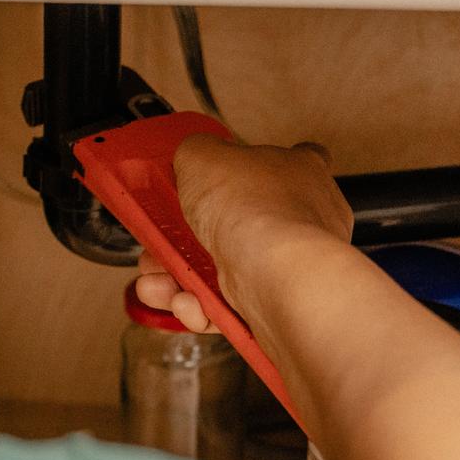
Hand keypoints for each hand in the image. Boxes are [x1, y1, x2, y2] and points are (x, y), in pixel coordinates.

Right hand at [136, 137, 352, 327]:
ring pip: (224, 271)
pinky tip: (186, 303)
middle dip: (186, 240)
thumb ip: (193, 152)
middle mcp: (303, 220)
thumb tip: (190, 157)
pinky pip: (229, 306)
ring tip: (156, 283)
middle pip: (237, 224)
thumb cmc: (255, 210)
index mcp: (301, 173)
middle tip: (161, 245)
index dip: (256, 167)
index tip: (224, 179)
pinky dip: (201, 307)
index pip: (293, 159)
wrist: (277, 274)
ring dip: (182, 278)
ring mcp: (290, 265)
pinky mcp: (277, 304)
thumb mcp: (202, 156)